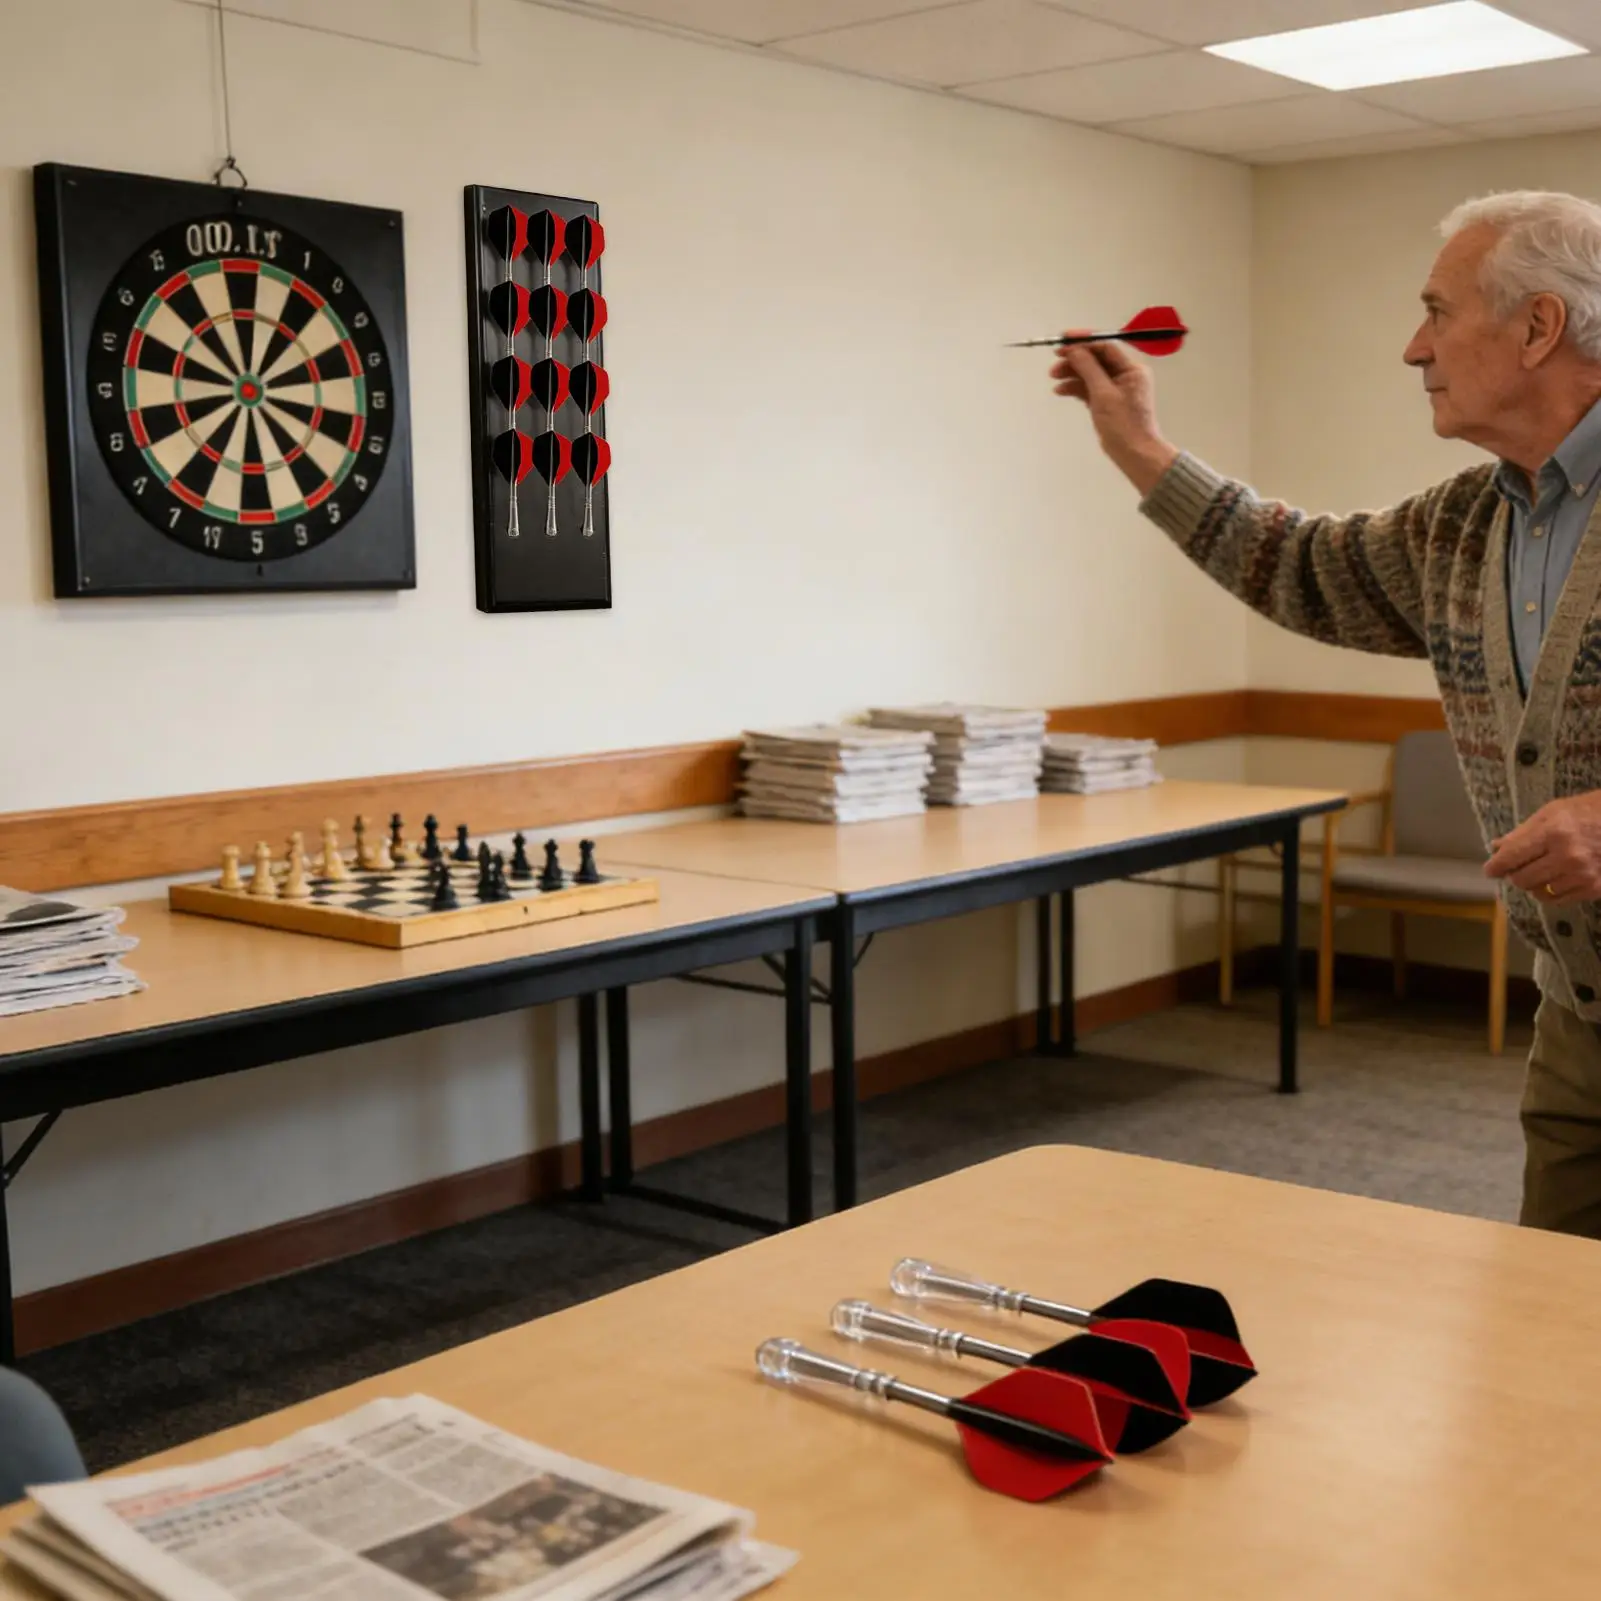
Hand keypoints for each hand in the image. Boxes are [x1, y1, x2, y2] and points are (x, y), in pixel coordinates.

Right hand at [1049, 335, 1177, 494]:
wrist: (1134, 454)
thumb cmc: (1122, 424)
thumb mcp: (1103, 394)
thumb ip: (1088, 369)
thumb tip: (1074, 349)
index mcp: (1131, 369)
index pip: (1106, 347)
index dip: (1084, 341)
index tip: (1063, 340)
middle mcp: (1125, 375)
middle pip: (1096, 359)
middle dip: (1075, 360)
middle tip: (1055, 362)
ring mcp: (1116, 389)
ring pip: (1090, 374)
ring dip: (1072, 374)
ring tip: (1054, 378)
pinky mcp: (1107, 402)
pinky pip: (1089, 388)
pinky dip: (1075, 388)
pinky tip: (1061, 390)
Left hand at [1484, 791, 1600, 902]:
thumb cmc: (1587, 812)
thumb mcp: (1553, 812)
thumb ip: (1523, 832)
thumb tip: (1496, 848)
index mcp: (1554, 832)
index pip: (1512, 857)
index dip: (1496, 866)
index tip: (1490, 870)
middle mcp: (1568, 856)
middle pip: (1522, 879)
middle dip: (1514, 875)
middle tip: (1517, 868)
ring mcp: (1583, 875)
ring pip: (1538, 892)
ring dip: (1534, 883)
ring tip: (1541, 870)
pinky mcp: (1595, 888)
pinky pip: (1558, 900)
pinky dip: (1550, 892)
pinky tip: (1554, 880)